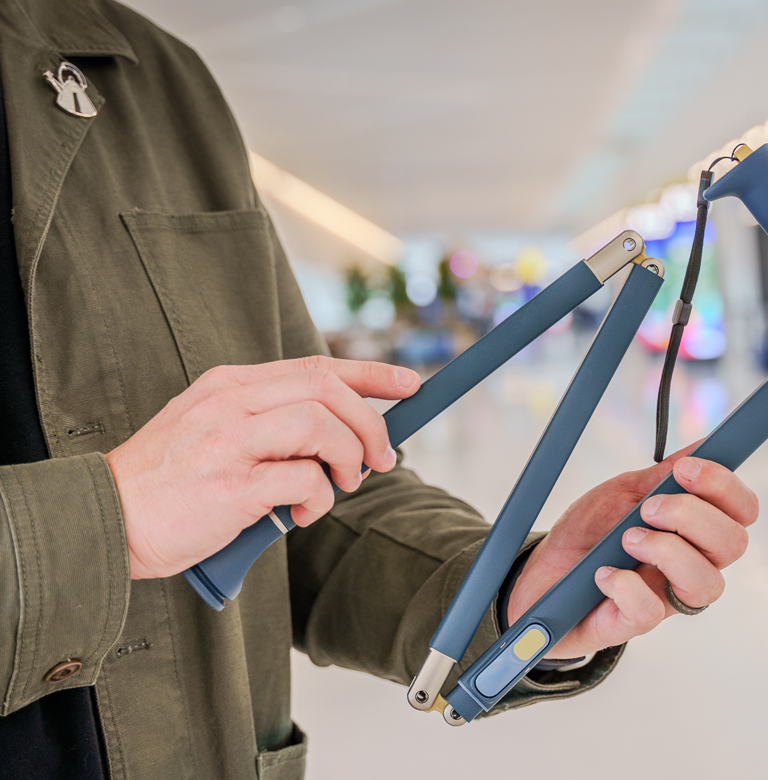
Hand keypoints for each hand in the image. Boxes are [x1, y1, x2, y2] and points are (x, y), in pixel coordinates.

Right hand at [105, 356, 418, 579]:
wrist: (103, 520)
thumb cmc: (165, 485)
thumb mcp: (212, 431)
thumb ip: (267, 425)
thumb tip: (337, 438)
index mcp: (229, 386)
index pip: (315, 366)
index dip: (370, 373)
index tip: (409, 383)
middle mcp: (231, 404)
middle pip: (327, 389)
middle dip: (371, 423)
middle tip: (383, 458)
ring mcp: (229, 442)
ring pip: (321, 426)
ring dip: (349, 458)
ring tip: (342, 486)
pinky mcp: (230, 485)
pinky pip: (303, 480)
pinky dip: (319, 498)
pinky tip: (304, 513)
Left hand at [507, 444, 757, 659]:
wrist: (541, 572)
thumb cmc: (590, 533)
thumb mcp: (623, 493)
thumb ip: (662, 475)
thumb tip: (702, 446)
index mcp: (696, 530)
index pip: (741, 510)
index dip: (725, 487)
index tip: (686, 469)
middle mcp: (691, 564)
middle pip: (733, 544)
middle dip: (692, 515)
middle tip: (648, 507)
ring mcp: (666, 597)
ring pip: (707, 584)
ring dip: (668, 551)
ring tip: (628, 538)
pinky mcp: (634, 622)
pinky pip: (650, 612)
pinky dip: (625, 584)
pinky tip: (603, 573)